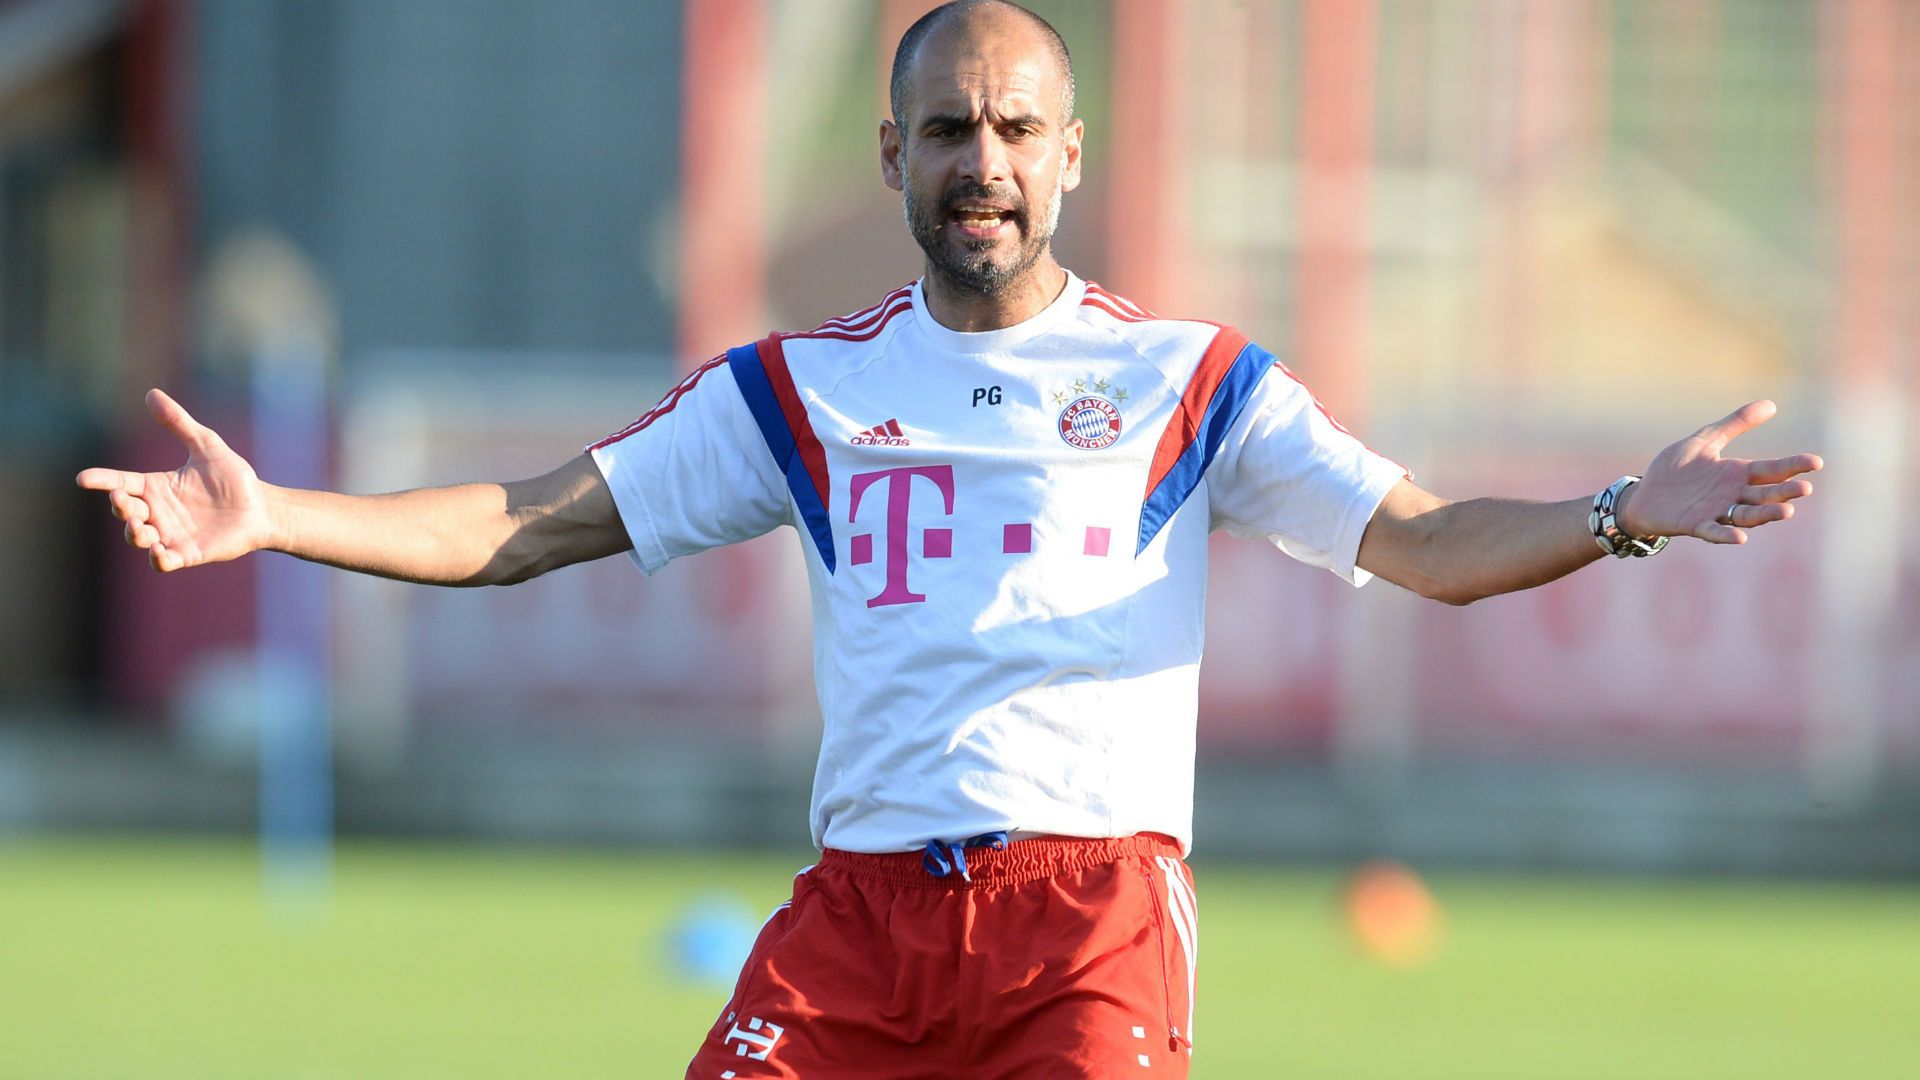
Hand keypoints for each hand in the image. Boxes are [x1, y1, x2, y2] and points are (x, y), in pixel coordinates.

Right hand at [76, 389, 274, 571]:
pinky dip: (157, 559)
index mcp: (156, 487)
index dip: (101, 480)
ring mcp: (170, 534)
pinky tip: (159, 552)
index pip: (121, 482)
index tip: (83, 478)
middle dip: (119, 507)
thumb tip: (151, 394)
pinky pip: (164, 562)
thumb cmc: (233, 478)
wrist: (261, 507)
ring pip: (138, 538)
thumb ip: (179, 423)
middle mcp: (158, 511)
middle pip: (125, 511)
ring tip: (139, 527)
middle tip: (122, 500)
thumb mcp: (206, 445)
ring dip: (133, 533)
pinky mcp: (188, 553)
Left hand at [1617, 399, 1821, 544]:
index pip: (1771, 470)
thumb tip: (1771, 404)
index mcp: (1737, 473)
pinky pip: (1714, 531)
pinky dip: (1726, 535)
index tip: (1816, 462)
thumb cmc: (1675, 469)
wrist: (1642, 494)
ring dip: (1766, 514)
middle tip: (1805, 488)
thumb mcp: (1705, 440)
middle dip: (1785, 492)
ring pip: (1747, 515)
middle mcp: (1732, 495)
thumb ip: (1735, 424)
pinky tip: (1740, 538)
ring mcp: (1716, 511)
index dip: (1793, 466)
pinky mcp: (1695, 525)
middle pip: (1765, 494)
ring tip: (1786, 512)